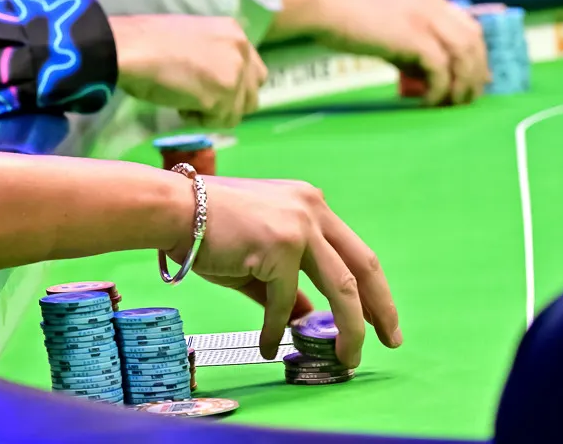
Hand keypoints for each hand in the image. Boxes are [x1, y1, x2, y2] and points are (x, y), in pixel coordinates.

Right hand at [111, 15, 266, 128]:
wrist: (130, 49)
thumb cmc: (147, 39)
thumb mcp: (191, 36)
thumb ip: (212, 51)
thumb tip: (213, 74)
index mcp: (234, 31)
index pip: (252, 67)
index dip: (233, 82)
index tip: (211, 87)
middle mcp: (241, 51)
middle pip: (253, 91)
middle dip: (232, 101)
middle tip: (204, 100)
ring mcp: (234, 76)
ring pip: (239, 110)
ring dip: (214, 112)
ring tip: (187, 104)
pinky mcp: (222, 98)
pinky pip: (217, 121)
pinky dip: (200, 120)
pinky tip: (180, 108)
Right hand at [175, 174, 401, 367]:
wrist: (172, 209)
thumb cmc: (206, 228)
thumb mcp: (257, 255)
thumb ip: (286, 284)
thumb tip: (309, 318)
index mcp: (309, 203)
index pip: (353, 250)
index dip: (371, 288)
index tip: (379, 316)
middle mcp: (311, 209)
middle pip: (363, 267)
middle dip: (380, 309)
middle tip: (390, 340)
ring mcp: (298, 227)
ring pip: (342, 288)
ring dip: (348, 330)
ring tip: (347, 358)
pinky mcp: (279, 248)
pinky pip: (284, 301)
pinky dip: (276, 328)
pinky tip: (270, 346)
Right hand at [277, 0, 488, 105]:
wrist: (318, 3)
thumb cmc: (337, 12)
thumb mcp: (380, 22)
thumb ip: (403, 42)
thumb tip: (418, 73)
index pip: (465, 25)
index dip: (472, 54)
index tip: (469, 77)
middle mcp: (431, 5)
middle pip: (473, 41)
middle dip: (475, 72)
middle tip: (465, 97)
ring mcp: (425, 20)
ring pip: (464, 56)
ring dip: (462, 84)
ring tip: (450, 105)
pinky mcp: (414, 39)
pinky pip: (440, 70)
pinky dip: (439, 89)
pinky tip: (426, 102)